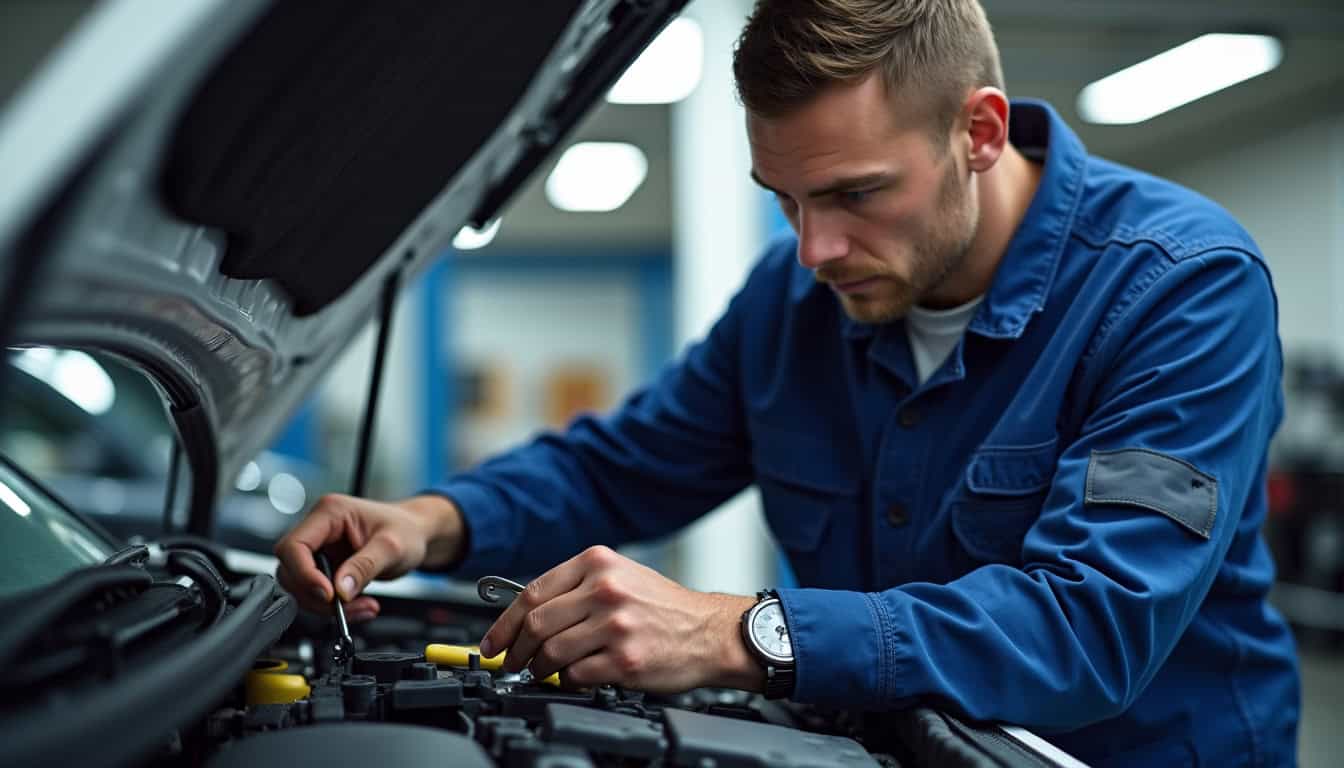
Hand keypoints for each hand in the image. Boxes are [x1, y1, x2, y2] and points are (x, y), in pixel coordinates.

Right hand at [273, 493, 464, 619]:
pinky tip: (360, 605)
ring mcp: (320, 549)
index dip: (304, 574)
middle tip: (347, 607)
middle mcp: (319, 529)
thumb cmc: (406, 530)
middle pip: (291, 569)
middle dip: (317, 595)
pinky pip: (316, 593)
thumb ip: (365, 566)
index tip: (328, 595)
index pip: (294, 546)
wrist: (416, 535)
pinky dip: (334, 607)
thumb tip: (340, 590)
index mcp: (330, 512)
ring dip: (327, 606)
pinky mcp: (325, 567)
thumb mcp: (392, 547)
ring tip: (363, 606)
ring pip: (301, 586)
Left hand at [479, 545, 761, 693]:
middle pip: (535, 623)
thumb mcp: (620, 577)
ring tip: (541, 673)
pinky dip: (567, 681)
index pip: (532, 592)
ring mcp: (615, 624)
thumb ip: (576, 589)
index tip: (493, 642)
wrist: (710, 631)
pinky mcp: (624, 658)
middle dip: (515, 650)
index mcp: (598, 563)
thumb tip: (526, 616)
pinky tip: (573, 678)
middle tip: (511, 663)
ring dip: (538, 669)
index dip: (504, 622)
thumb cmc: (664, 608)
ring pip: (551, 651)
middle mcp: (605, 589)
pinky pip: (575, 675)